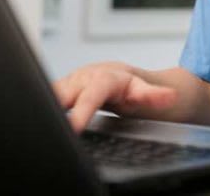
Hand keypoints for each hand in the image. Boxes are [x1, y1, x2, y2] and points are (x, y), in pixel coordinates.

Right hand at [52, 61, 177, 132]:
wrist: (126, 79)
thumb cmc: (134, 87)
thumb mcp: (147, 92)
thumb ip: (156, 95)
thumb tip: (170, 96)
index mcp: (104, 78)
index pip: (90, 95)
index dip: (81, 112)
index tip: (74, 128)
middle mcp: (84, 77)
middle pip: (62, 92)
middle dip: (51, 107)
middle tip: (47, 131)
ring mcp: (70, 83)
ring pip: (50, 94)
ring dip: (44, 107)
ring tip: (39, 129)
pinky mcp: (61, 90)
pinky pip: (48, 98)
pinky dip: (44, 109)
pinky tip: (40, 124)